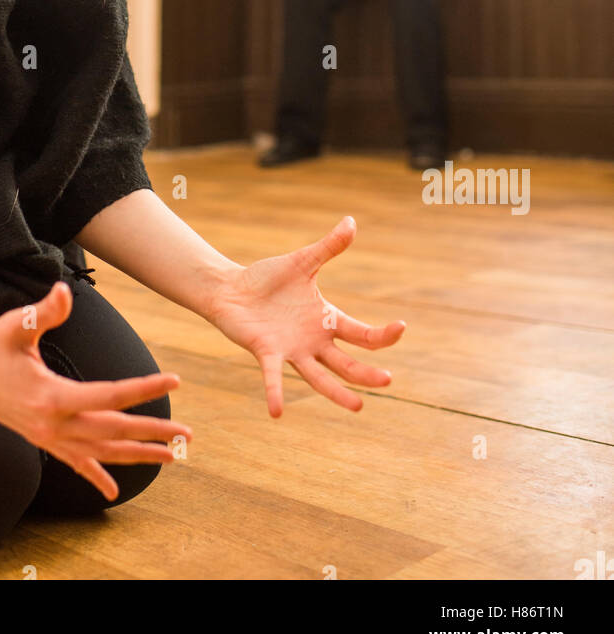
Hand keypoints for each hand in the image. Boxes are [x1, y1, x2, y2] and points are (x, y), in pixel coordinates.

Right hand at [0, 280, 191, 501]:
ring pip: (102, 453)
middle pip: (113, 432)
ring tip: (171, 458)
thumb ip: (44, 312)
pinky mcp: (41, 441)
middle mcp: (52, 425)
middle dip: (153, 433)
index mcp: (52, 396)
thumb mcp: (16, 325)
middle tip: (188, 434)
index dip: (145, 389)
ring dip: (137, 455)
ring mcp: (47, 438)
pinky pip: (75, 464)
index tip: (174, 381)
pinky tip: (113, 492)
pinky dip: (97, 476)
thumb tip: (63, 292)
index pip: (110, 396)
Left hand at [205, 217, 405, 416]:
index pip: (361, 334)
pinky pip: (273, 376)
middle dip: (367, 372)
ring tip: (359, 407)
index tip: (401, 327)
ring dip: (337, 393)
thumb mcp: (302, 261)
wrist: (232, 289)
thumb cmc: (267, 279)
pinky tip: (277, 412)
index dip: (382, 334)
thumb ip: (328, 247)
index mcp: (326, 320)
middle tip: (388, 380)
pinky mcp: (266, 352)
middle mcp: (313, 341)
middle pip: (347, 362)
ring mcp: (292, 350)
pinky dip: (274, 392)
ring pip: (320, 377)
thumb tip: (351, 222)